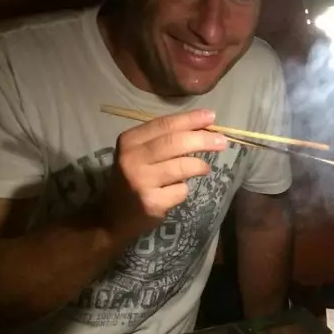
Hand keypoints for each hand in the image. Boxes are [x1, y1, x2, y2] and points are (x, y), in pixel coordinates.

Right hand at [100, 109, 227, 241]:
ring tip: (203, 168)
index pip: (164, 124)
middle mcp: (132, 158)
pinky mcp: (151, 202)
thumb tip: (204, 127)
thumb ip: (164, 140)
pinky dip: (184, 189)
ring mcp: (141, 181)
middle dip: (203, 140)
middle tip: (222, 141)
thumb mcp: (139, 154)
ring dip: (199, 166)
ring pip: (183, 166)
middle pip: (175, 143)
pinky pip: (181, 190)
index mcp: (129, 141)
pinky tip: (174, 192)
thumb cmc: (133, 179)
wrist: (111, 217)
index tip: (211, 117)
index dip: (190, 119)